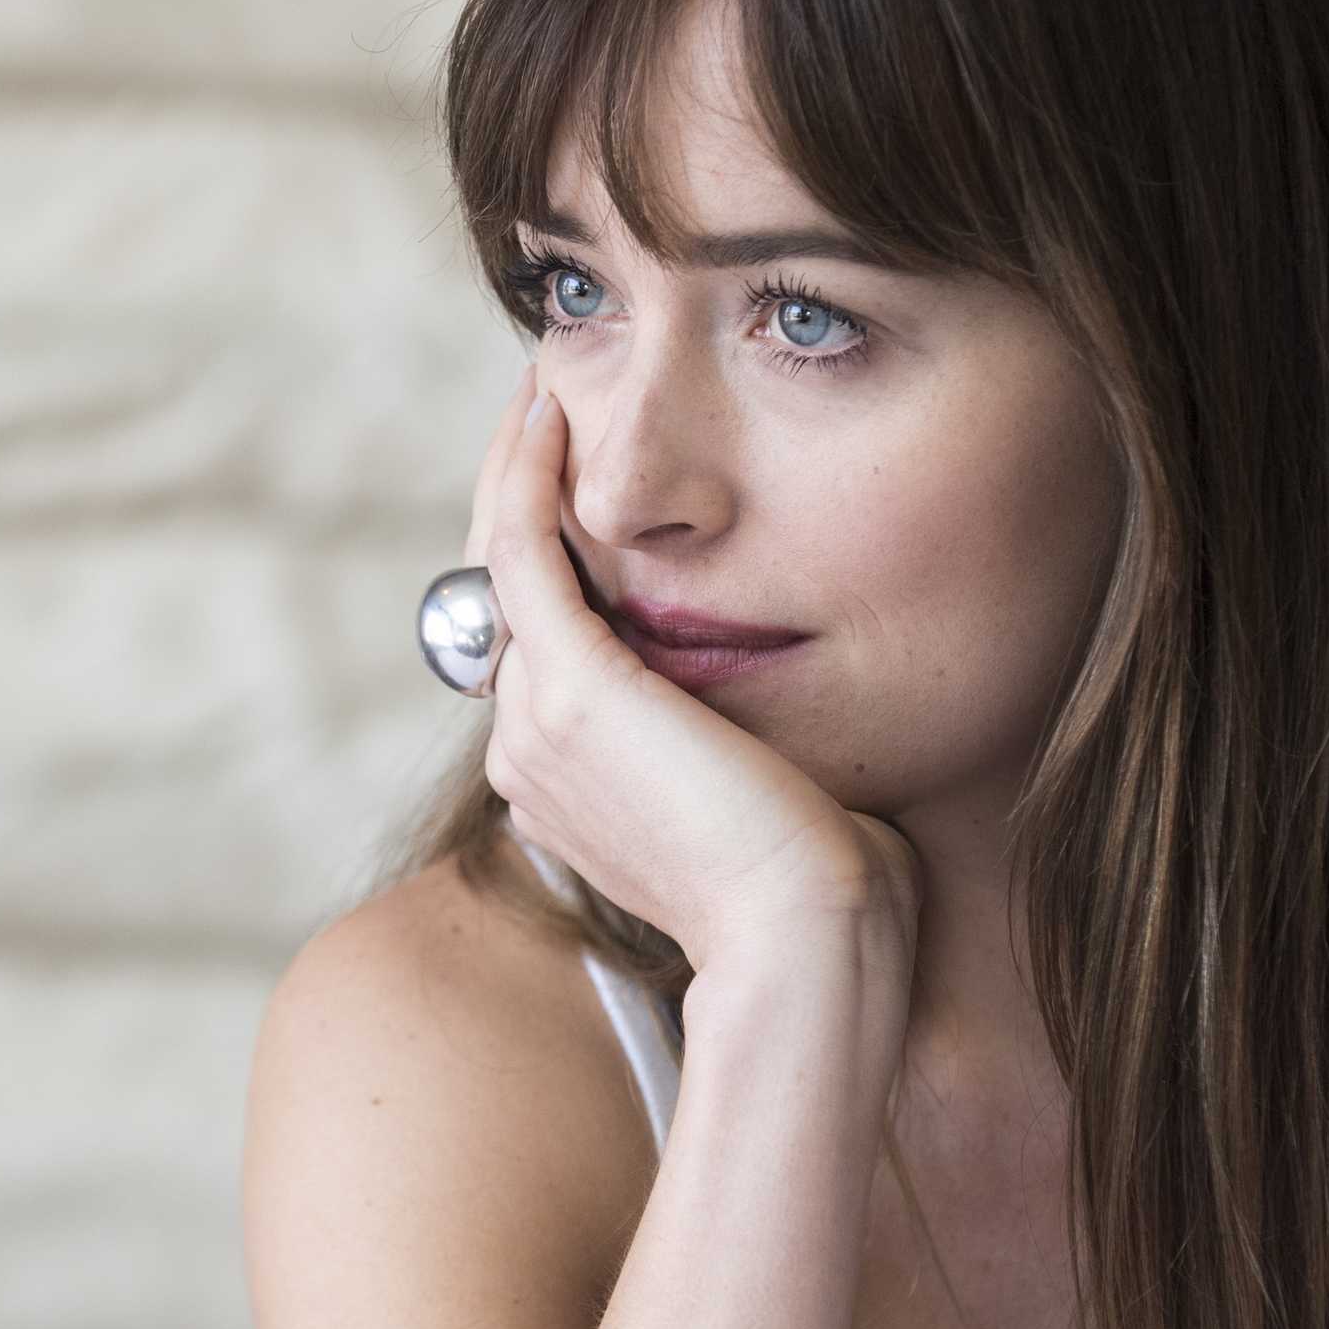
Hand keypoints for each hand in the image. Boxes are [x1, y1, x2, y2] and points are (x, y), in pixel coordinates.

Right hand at [464, 360, 922, 979]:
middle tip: (548, 403)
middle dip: (519, 492)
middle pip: (506, 593)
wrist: (813, 938)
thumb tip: (791, 688)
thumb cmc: (829, 887)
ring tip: (544, 390)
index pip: (542, 641)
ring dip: (515, 467)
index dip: (554, 551)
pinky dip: (525, 472)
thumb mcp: (775, 790)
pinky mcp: (567, 685)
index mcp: (566, 783)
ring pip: (500, 561)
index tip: (585, 475)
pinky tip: (549, 406)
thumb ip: (749, 736)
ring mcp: (534, 723)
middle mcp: (526, 753)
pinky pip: (520, 548)